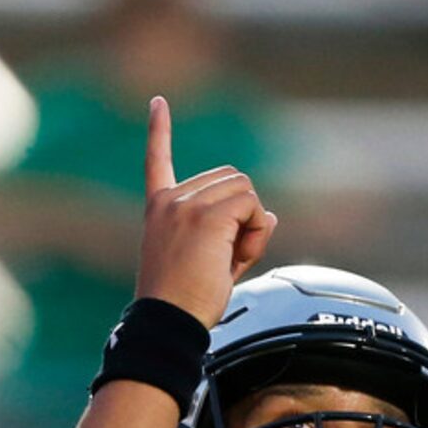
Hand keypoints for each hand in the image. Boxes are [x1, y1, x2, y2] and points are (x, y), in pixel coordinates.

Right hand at [134, 95, 277, 328]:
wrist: (169, 324)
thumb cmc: (184, 306)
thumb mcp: (210, 265)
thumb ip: (238, 237)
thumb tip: (270, 214)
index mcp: (159, 210)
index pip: (157, 162)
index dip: (158, 131)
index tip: (158, 103)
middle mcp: (170, 201)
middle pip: (229, 179)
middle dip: (242, 213)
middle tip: (233, 254)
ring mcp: (186, 205)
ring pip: (244, 189)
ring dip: (252, 223)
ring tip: (235, 258)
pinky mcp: (206, 216)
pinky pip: (252, 207)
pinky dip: (257, 231)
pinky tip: (241, 256)